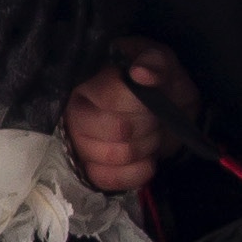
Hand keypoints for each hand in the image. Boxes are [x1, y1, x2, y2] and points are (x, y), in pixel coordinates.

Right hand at [61, 42, 200, 198]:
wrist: (167, 111)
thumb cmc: (158, 82)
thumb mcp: (164, 63)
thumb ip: (156, 62)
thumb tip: (141, 73)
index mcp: (89, 77)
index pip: (110, 96)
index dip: (139, 102)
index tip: (152, 96)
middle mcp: (74, 109)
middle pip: (117, 129)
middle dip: (147, 126)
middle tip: (154, 117)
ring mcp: (78, 141)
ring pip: (116, 155)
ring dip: (145, 147)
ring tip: (149, 134)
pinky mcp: (87, 168)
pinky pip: (109, 179)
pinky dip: (137, 172)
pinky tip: (145, 159)